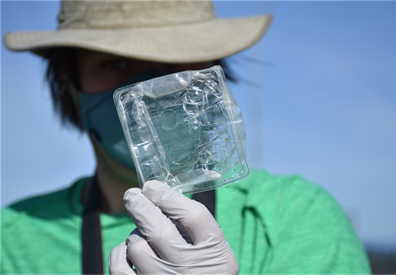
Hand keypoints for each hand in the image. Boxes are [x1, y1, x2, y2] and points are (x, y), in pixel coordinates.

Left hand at [109, 180, 238, 273]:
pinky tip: (127, 249)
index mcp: (214, 254)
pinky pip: (119, 268)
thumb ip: (198, 228)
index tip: (153, 186)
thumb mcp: (217, 251)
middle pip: (159, 229)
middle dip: (141, 205)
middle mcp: (190, 270)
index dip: (169, 196)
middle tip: (133, 194)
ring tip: (142, 230)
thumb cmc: (206, 271)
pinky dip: (120, 253)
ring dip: (136, 232)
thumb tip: (164, 197)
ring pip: (137, 246)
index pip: (193, 215)